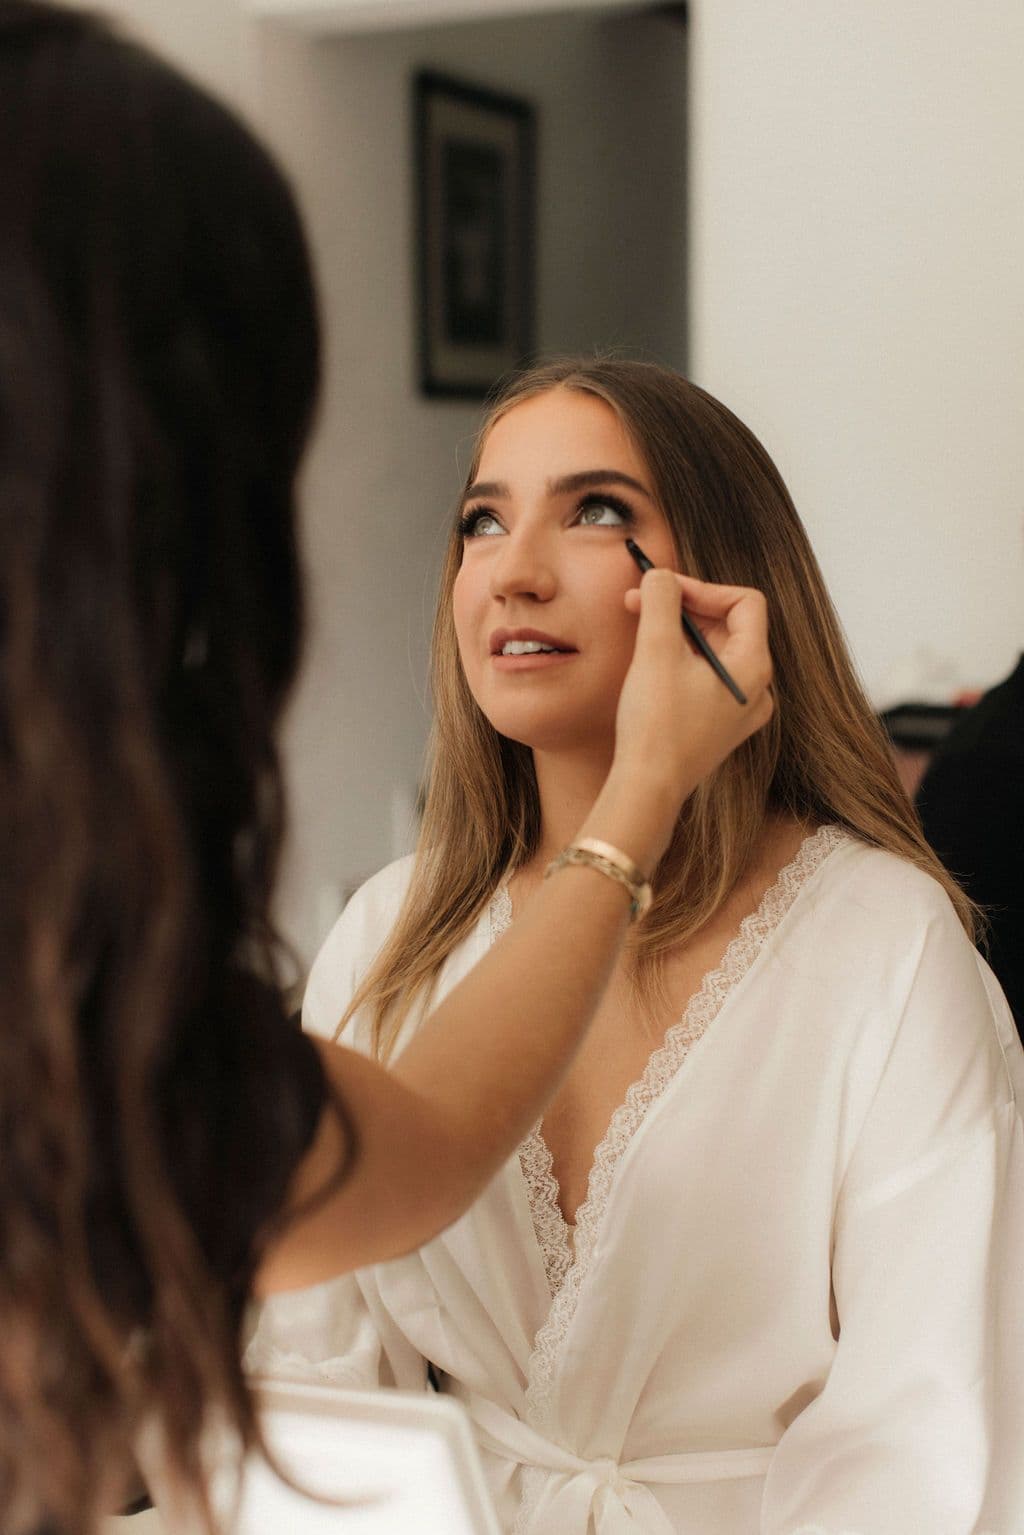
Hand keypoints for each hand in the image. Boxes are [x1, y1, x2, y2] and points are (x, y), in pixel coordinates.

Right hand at [612, 569, 773, 829]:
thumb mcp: (657, 650)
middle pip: (729, 625)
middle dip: (684, 608)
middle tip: (640, 603)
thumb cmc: (656, 725)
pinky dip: (680, 660)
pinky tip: (650, 665)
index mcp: (754, 667)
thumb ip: (663, 601)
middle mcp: (756, 689)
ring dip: (678, 632)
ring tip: (641, 629)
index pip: (744, 602)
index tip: (663, 590)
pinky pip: (707, 677)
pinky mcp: (718, 726)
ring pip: (715, 651)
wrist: (646, 789)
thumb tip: (662, 576)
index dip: (703, 587)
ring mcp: (739, 710)